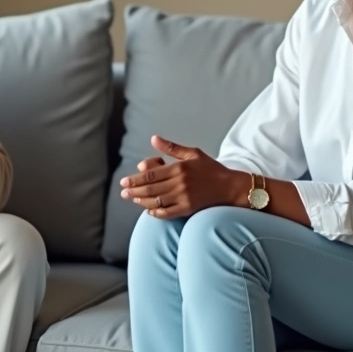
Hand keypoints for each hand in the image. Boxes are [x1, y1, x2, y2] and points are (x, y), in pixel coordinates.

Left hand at [119, 135, 244, 217]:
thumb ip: (172, 148)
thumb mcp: (192, 154)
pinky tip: (148, 210)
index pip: (151, 175)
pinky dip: (156, 212)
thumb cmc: (210, 168)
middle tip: (123, 192)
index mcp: (179, 168)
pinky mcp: (188, 209)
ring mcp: (184, 197)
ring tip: (133, 199)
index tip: (124, 181)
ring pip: (156, 201)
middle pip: (151, 189)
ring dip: (142, 201)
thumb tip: (153, 138)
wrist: (229, 186)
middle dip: (134, 191)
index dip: (135, 179)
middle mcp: (180, 184)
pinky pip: (167, 212)